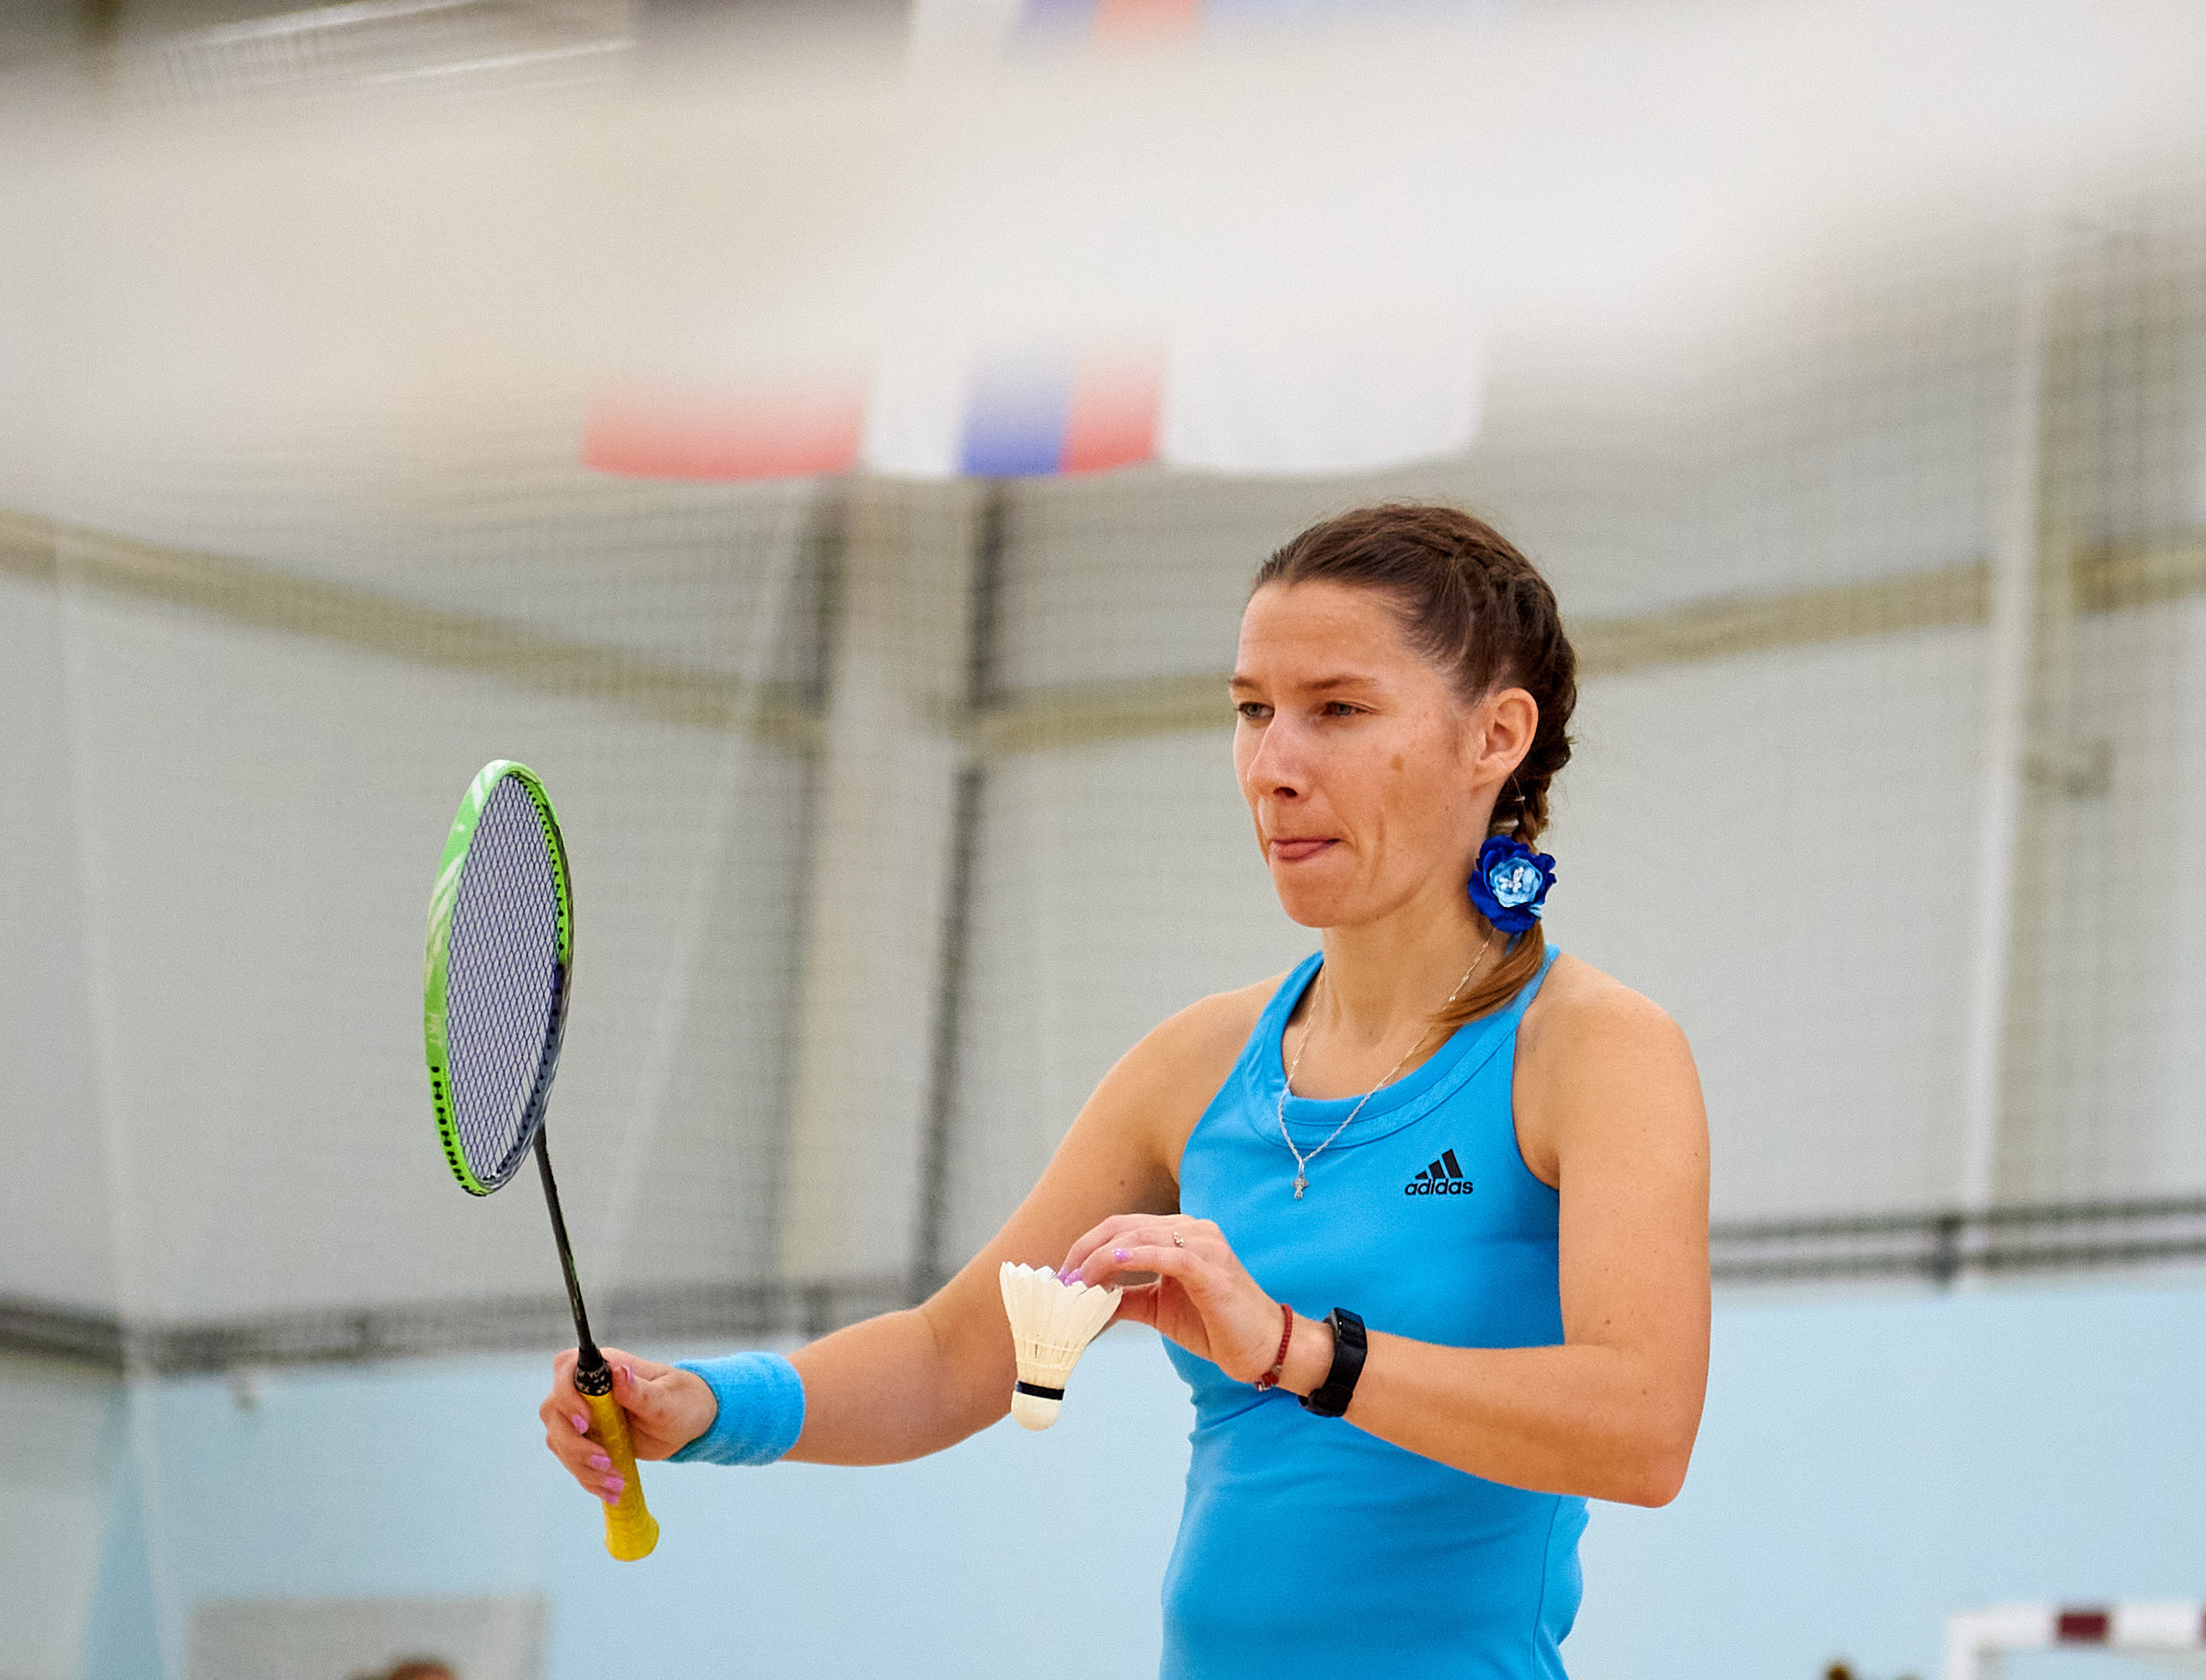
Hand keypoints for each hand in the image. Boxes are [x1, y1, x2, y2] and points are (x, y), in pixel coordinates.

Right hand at [537, 1347, 714, 1503]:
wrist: (687, 1423)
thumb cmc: (681, 1400)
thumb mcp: (666, 1398)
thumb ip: (639, 1390)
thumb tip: (619, 1372)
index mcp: (605, 1367)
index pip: (566, 1369)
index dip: (567, 1397)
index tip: (587, 1422)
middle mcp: (586, 1390)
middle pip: (554, 1413)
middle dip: (574, 1444)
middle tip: (605, 1462)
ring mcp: (583, 1416)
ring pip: (560, 1441)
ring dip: (583, 1468)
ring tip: (616, 1483)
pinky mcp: (588, 1440)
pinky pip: (574, 1461)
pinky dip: (589, 1480)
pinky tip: (611, 1492)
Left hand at [1061, 1216, 1304, 1385]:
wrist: (1265, 1347)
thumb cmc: (1216, 1324)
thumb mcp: (1160, 1308)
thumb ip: (1127, 1298)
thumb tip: (1086, 1300)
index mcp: (1181, 1233)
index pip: (1123, 1226)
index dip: (1087, 1245)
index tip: (1064, 1274)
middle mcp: (1193, 1230)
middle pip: (1125, 1226)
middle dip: (1086, 1249)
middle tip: (1063, 1278)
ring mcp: (1205, 1246)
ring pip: (1141, 1236)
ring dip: (1102, 1258)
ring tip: (1079, 1282)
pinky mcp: (1213, 1270)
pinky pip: (1169, 1255)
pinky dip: (1137, 1256)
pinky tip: (1113, 1265)